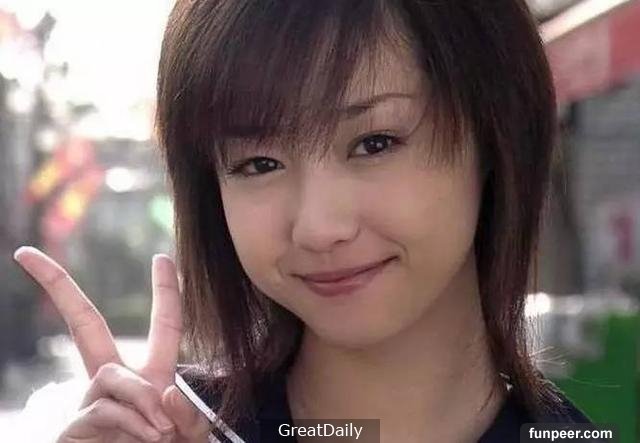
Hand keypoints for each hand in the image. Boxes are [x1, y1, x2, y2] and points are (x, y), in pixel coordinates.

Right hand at [14, 247, 211, 442]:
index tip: (163, 257)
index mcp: (152, 375)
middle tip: (27, 256)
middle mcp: (116, 381)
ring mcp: (92, 402)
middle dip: (60, 288)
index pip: (163, 325)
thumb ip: (189, 417)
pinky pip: (103, 409)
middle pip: (85, 324)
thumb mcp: (192, 438)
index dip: (166, 290)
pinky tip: (148, 438)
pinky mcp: (76, 428)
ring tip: (160, 433)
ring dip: (141, 400)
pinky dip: (132, 422)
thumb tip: (164, 393)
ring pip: (113, 376)